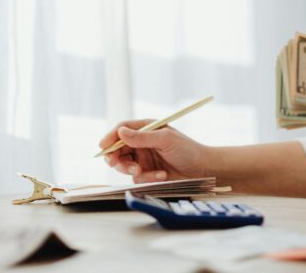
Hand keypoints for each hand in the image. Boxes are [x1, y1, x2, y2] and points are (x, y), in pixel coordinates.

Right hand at [97, 120, 211, 182]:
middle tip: (115, 163)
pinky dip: (147, 177)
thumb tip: (121, 132)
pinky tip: (161, 176)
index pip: (122, 129)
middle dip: (115, 157)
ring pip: (124, 164)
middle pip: (118, 148)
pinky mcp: (147, 173)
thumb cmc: (187, 150)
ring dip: (129, 168)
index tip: (103, 146)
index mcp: (146, 128)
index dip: (110, 137)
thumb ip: (142, 137)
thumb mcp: (165, 140)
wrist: (202, 170)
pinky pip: (137, 177)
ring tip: (141, 171)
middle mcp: (142, 142)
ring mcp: (144, 158)